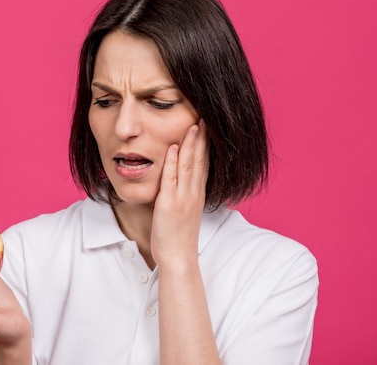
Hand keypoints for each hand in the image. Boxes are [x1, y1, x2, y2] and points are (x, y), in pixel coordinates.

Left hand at [151, 120, 208, 266]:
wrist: (179, 259)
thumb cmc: (179, 239)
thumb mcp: (185, 214)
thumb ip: (185, 197)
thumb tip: (181, 185)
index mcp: (198, 195)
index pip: (204, 165)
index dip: (206, 145)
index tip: (207, 128)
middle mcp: (194, 194)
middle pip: (200, 161)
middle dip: (202, 138)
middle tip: (205, 118)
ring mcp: (183, 198)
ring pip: (188, 165)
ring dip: (190, 144)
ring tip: (193, 125)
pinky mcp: (169, 204)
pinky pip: (171, 179)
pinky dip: (171, 162)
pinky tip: (172, 147)